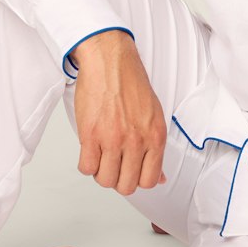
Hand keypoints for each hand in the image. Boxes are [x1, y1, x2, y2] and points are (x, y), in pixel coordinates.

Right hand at [71, 30, 166, 195]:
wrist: (110, 60)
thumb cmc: (131, 83)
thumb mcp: (154, 115)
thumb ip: (155, 148)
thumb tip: (161, 177)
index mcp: (155, 136)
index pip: (150, 180)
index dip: (138, 179)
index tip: (131, 170)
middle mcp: (136, 140)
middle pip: (126, 186)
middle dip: (118, 178)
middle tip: (114, 162)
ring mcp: (113, 138)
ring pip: (105, 180)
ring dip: (101, 171)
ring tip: (102, 154)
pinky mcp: (91, 135)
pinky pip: (87, 168)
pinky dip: (87, 163)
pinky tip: (91, 149)